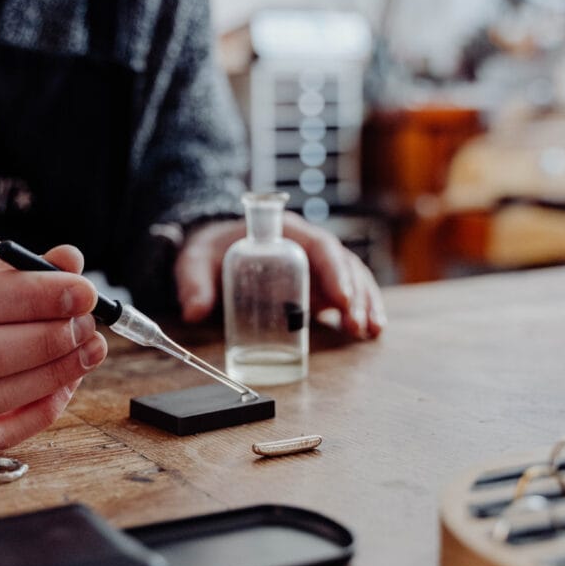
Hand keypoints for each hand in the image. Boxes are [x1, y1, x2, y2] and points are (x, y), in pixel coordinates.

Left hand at [174, 213, 385, 338]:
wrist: (214, 248)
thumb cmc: (208, 250)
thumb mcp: (195, 261)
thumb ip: (193, 282)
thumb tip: (193, 312)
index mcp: (285, 233)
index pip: (320, 246)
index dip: (335, 270)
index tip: (341, 299)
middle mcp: (307, 247)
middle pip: (343, 265)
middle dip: (355, 295)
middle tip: (356, 326)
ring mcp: (316, 267)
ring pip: (353, 279)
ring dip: (365, 303)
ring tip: (371, 332)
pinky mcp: (318, 286)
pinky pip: (347, 294)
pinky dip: (361, 309)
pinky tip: (371, 331)